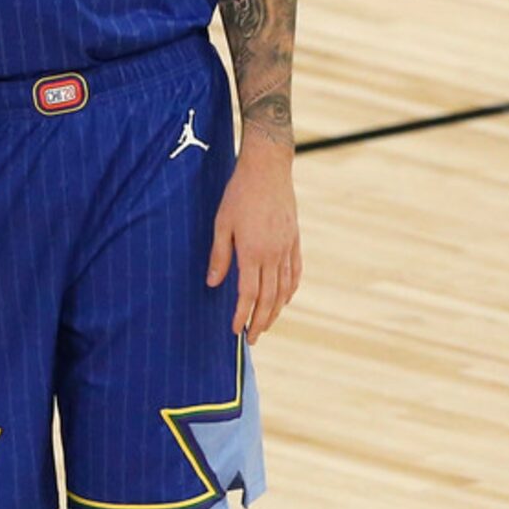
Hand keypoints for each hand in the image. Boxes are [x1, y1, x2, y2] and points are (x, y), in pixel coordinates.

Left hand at [206, 147, 301, 338]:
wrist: (268, 170)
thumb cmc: (239, 195)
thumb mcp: (221, 224)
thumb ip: (219, 256)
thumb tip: (213, 284)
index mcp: (253, 252)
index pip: (248, 294)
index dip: (242, 315)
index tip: (235, 330)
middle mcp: (273, 254)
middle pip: (268, 298)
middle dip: (260, 321)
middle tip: (252, 339)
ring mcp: (287, 248)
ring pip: (284, 289)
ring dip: (275, 311)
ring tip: (266, 325)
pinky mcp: (295, 240)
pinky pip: (295, 273)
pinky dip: (289, 291)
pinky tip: (284, 300)